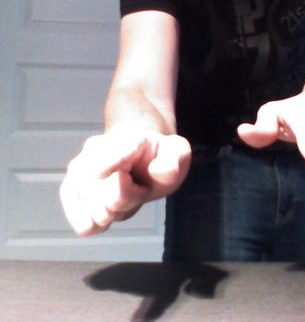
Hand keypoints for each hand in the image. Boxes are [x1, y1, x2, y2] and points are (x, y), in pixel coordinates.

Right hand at [60, 125, 190, 235]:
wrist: (138, 157)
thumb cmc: (158, 156)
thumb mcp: (177, 152)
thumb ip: (174, 158)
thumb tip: (159, 171)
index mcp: (127, 136)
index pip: (117, 151)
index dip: (119, 168)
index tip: (121, 175)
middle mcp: (95, 148)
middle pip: (110, 195)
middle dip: (131, 199)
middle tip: (139, 187)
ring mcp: (78, 169)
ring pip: (98, 212)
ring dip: (117, 212)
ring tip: (125, 195)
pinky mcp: (70, 191)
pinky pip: (84, 225)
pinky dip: (99, 226)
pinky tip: (108, 212)